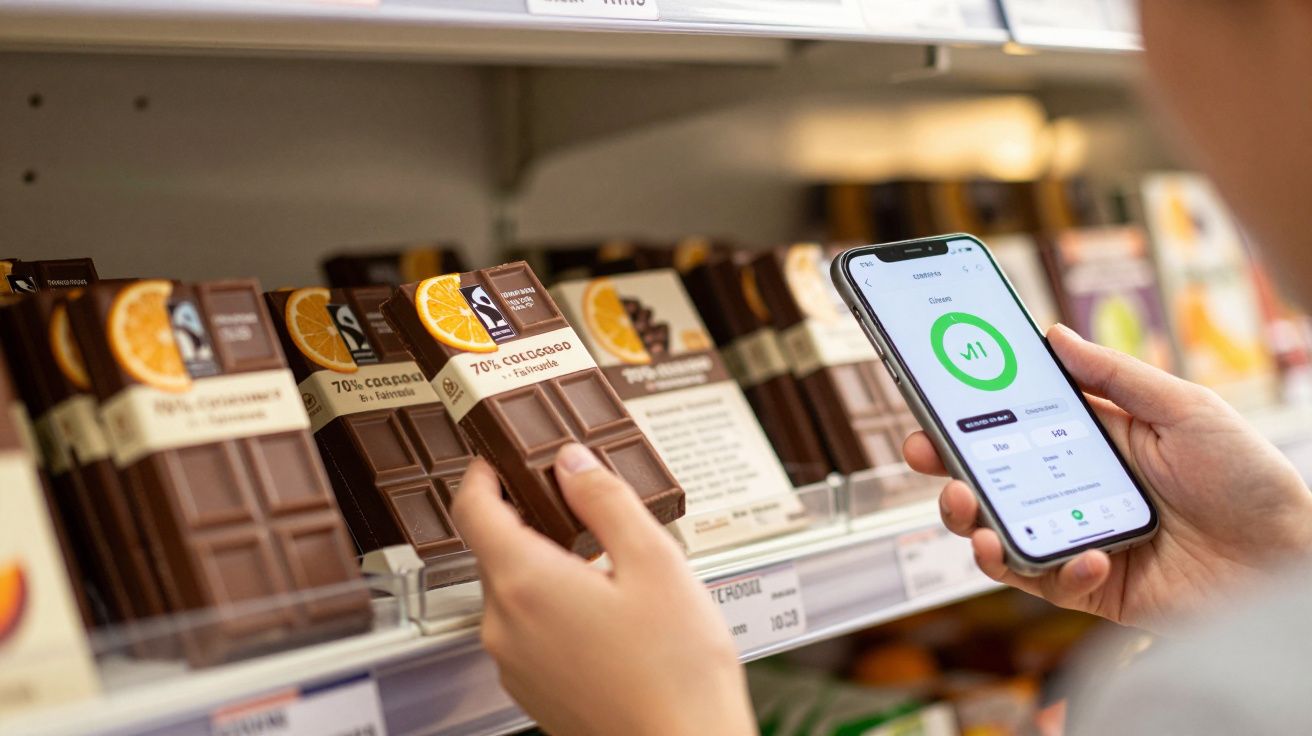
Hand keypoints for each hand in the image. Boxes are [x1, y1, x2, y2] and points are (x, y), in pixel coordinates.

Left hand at [451, 445, 755, 735]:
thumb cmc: (676, 672)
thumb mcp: (655, 562)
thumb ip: (606, 500)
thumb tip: (572, 462)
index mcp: (525, 583)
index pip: (471, 510)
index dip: (481, 475)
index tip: (498, 460)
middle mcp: (504, 625)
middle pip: (495, 551)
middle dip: (531, 523)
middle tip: (580, 508)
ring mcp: (513, 663)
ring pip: (513, 593)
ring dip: (547, 569)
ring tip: (608, 570)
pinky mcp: (531, 690)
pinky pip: (527, 631)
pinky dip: (553, 610)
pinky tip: (605, 618)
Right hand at [905, 324, 1311, 631]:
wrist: (1291, 562)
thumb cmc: (1251, 480)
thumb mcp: (1186, 409)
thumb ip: (1117, 376)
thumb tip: (1055, 336)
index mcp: (1094, 440)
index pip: (1015, 422)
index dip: (969, 413)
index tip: (932, 399)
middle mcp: (1075, 488)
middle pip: (991, 478)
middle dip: (947, 467)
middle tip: (924, 456)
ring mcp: (1077, 537)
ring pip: (1000, 533)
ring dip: (973, 524)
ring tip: (972, 517)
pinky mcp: (1091, 588)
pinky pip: (1047, 582)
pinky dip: (1056, 571)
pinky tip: (1086, 558)